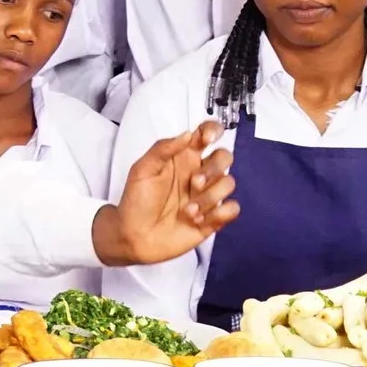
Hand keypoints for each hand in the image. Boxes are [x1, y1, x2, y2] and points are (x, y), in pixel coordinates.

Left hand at [91, 121, 237, 265]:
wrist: (134, 237)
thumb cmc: (136, 201)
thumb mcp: (142, 170)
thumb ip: (163, 148)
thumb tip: (187, 134)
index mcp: (182, 157)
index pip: (206, 134)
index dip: (212, 130)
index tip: (207, 138)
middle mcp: (198, 173)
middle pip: (224, 157)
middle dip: (213, 169)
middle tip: (194, 183)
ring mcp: (206, 195)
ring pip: (229, 183)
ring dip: (209, 197)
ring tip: (187, 210)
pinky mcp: (213, 217)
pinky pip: (232, 209)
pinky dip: (218, 214)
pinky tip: (198, 220)